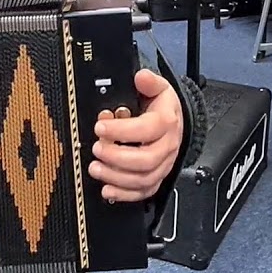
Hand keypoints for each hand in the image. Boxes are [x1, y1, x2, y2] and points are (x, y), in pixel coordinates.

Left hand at [90, 69, 183, 201]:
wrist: (176, 122)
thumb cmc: (162, 106)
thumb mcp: (158, 87)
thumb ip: (149, 82)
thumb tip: (141, 77)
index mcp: (166, 122)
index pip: (146, 129)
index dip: (122, 131)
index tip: (100, 127)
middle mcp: (167, 146)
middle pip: (145, 160)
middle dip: (116, 157)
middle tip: (96, 149)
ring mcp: (163, 165)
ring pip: (143, 179)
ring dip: (116, 177)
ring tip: (95, 168)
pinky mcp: (157, 178)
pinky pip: (143, 192)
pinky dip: (124, 195)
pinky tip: (107, 190)